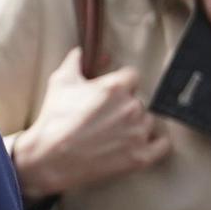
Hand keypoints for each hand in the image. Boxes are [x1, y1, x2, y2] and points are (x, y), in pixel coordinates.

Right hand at [11, 47, 171, 198]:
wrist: (48, 158)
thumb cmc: (53, 119)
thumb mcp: (59, 83)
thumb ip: (74, 62)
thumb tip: (80, 51)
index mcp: (116, 87)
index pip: (132, 76)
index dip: (120, 83)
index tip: (110, 92)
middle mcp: (132, 107)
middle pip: (139, 100)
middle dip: (124, 106)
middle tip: (104, 116)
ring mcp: (138, 133)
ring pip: (148, 121)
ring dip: (136, 125)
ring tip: (114, 133)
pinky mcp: (140, 156)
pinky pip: (162, 145)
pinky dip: (155, 144)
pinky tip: (141, 142)